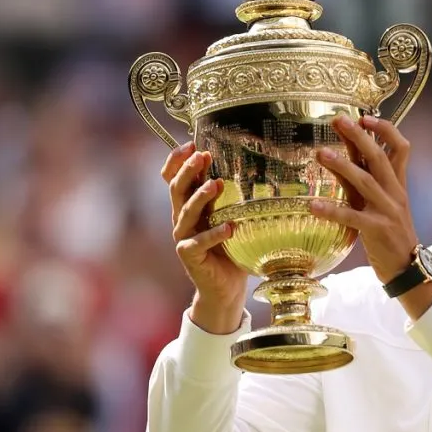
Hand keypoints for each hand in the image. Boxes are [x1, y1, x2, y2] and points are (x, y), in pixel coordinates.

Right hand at [162, 142, 246, 333]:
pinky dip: (215, 235)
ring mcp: (184, 238)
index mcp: (190, 207)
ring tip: (217, 184)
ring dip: (201, 197)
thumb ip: (235, 199)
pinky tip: (230, 227)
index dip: (176, 161)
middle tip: (202, 156)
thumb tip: (257, 170)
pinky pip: (198, 243)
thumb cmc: (232, 250)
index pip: (173, 179)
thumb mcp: (233, 218)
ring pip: (185, 213)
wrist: (226, 288)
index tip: (191, 143)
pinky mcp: (190, 258)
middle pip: (176, 190)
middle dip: (188, 171)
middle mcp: (182, 220)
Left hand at [310, 114, 418, 283]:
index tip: (365, 117)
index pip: (401, 148)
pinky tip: (313, 206)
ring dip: (342, 166)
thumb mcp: (380, 202)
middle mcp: (395, 193)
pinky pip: (352, 217)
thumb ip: (365, 180)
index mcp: (398, 184)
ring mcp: (387, 211)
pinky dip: (332, 210)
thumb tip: (345, 154)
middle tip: (339, 120)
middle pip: (380, 157)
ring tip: (320, 153)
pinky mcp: (377, 230)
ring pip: (366, 182)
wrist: (407, 267)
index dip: (385, 130)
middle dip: (360, 137)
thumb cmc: (390, 233)